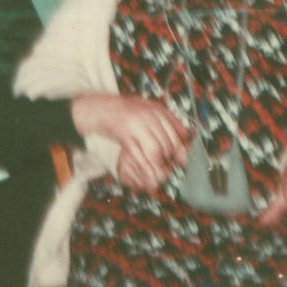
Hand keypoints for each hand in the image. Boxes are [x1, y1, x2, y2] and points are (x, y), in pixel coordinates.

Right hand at [72, 94, 190, 186]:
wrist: (100, 108)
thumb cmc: (125, 110)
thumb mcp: (149, 109)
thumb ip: (167, 121)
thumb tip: (187, 136)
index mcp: (157, 109)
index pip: (177, 132)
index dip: (182, 149)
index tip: (184, 161)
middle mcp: (150, 116)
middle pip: (169, 143)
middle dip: (170, 159)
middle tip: (169, 168)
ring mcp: (137, 125)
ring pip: (157, 151)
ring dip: (160, 165)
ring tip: (160, 173)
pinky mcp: (125, 135)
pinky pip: (140, 156)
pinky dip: (147, 169)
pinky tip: (150, 178)